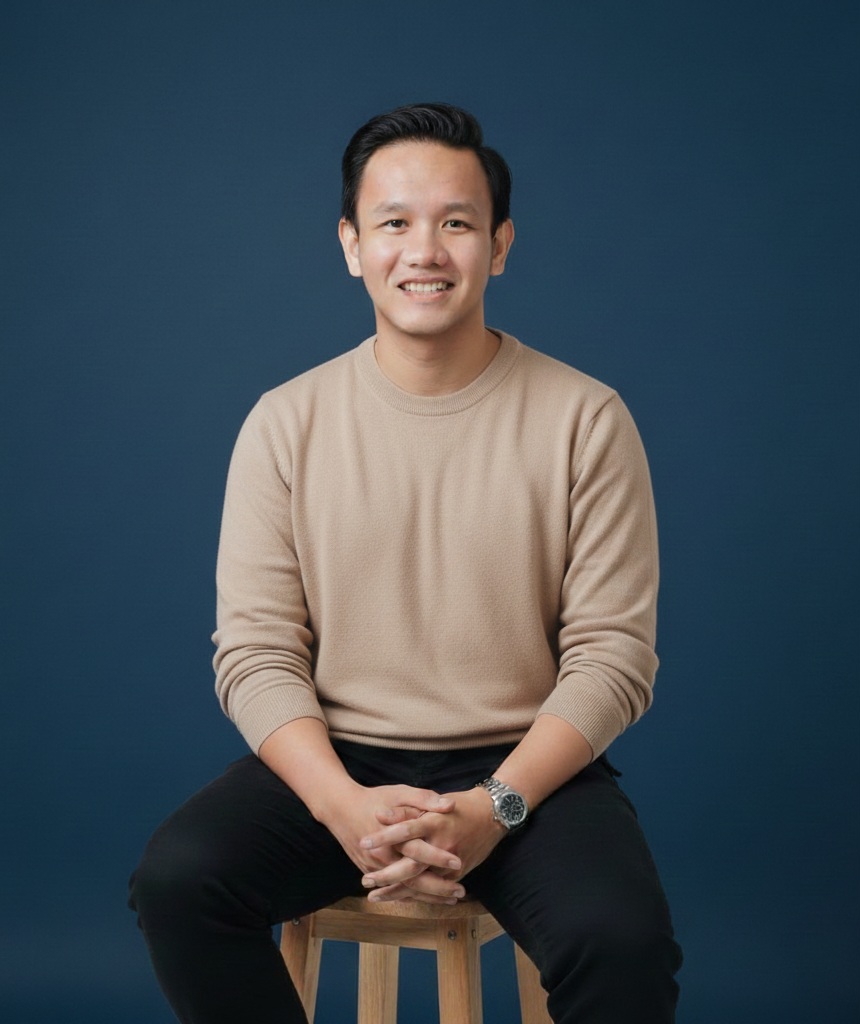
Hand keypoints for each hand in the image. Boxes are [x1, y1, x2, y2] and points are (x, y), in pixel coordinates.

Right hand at [319, 783, 462, 898]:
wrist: (341, 808)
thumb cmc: (374, 798)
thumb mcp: (400, 792)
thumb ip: (424, 799)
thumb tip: (449, 805)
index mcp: (394, 835)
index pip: (419, 851)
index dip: (439, 857)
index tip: (459, 862)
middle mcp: (384, 855)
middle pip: (414, 878)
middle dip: (438, 887)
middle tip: (460, 891)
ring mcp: (375, 866)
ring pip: (404, 888)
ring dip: (428, 896)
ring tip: (450, 899)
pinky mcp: (369, 870)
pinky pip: (392, 889)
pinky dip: (410, 896)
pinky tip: (427, 899)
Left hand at [359, 787, 505, 901]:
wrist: (492, 815)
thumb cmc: (459, 805)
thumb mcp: (430, 800)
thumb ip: (405, 809)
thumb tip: (380, 814)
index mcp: (434, 822)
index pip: (404, 831)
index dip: (383, 837)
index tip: (363, 842)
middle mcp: (442, 844)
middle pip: (411, 866)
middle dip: (387, 877)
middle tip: (366, 882)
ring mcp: (451, 862)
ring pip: (421, 883)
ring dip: (397, 892)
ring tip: (375, 896)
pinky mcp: (458, 873)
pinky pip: (434, 888)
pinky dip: (416, 895)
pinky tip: (399, 899)